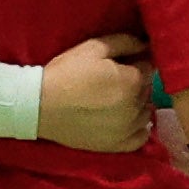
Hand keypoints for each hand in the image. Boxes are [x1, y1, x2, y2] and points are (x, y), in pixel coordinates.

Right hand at [39, 34, 153, 152]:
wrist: (40, 106)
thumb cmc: (66, 73)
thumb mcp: (93, 47)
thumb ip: (125, 42)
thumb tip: (146, 44)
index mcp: (132, 81)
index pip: (148, 68)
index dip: (135, 64)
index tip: (121, 65)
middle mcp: (136, 106)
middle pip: (147, 90)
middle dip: (136, 84)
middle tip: (114, 82)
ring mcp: (128, 129)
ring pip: (145, 112)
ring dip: (137, 105)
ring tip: (115, 101)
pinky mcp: (118, 145)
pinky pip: (141, 137)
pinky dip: (138, 128)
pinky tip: (125, 121)